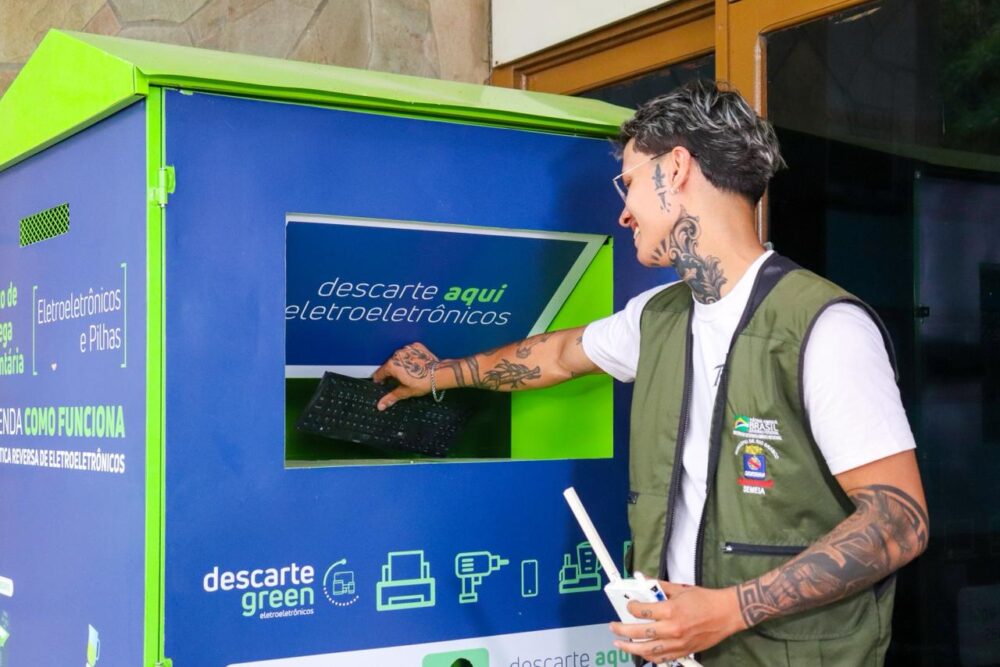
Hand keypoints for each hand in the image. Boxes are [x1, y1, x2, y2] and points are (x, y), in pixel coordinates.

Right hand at [372, 342, 439, 410]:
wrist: (439, 373)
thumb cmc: (424, 382)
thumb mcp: (405, 391)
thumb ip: (391, 397)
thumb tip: (381, 405)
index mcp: (392, 365)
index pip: (380, 372)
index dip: (379, 379)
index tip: (380, 382)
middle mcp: (397, 354)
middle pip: (389, 364)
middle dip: (391, 372)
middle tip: (397, 380)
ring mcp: (407, 349)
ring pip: (399, 357)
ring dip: (400, 363)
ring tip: (408, 372)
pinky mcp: (416, 346)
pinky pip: (408, 352)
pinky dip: (410, 357)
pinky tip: (414, 365)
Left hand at [608, 582, 746, 663]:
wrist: (727, 614)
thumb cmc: (705, 600)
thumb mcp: (680, 588)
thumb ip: (659, 587)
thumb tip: (644, 581)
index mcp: (671, 610)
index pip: (642, 611)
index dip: (631, 607)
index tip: (629, 605)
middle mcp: (672, 628)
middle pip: (640, 632)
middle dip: (622, 630)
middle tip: (613, 627)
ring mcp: (678, 643)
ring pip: (648, 650)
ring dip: (631, 647)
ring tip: (620, 644)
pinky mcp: (684, 651)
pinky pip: (662, 658)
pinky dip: (649, 656)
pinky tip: (641, 652)